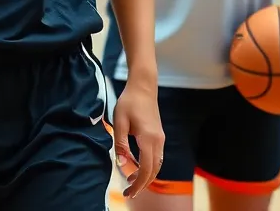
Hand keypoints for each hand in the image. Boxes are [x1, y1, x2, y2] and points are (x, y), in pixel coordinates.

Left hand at [111, 77, 164, 197]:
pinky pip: (157, 157)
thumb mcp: (119, 122)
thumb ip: (121, 144)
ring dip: (146, 176)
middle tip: (129, 192)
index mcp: (148, 138)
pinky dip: (149, 167)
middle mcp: (158, 141)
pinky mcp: (159, 136)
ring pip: (157, 165)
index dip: (138, 183)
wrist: (143, 86)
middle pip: (154, 170)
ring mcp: (160, 138)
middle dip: (142, 184)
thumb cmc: (129, 102)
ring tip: (131, 182)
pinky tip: (137, 167)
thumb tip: (122, 164)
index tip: (128, 192)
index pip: (146, 168)